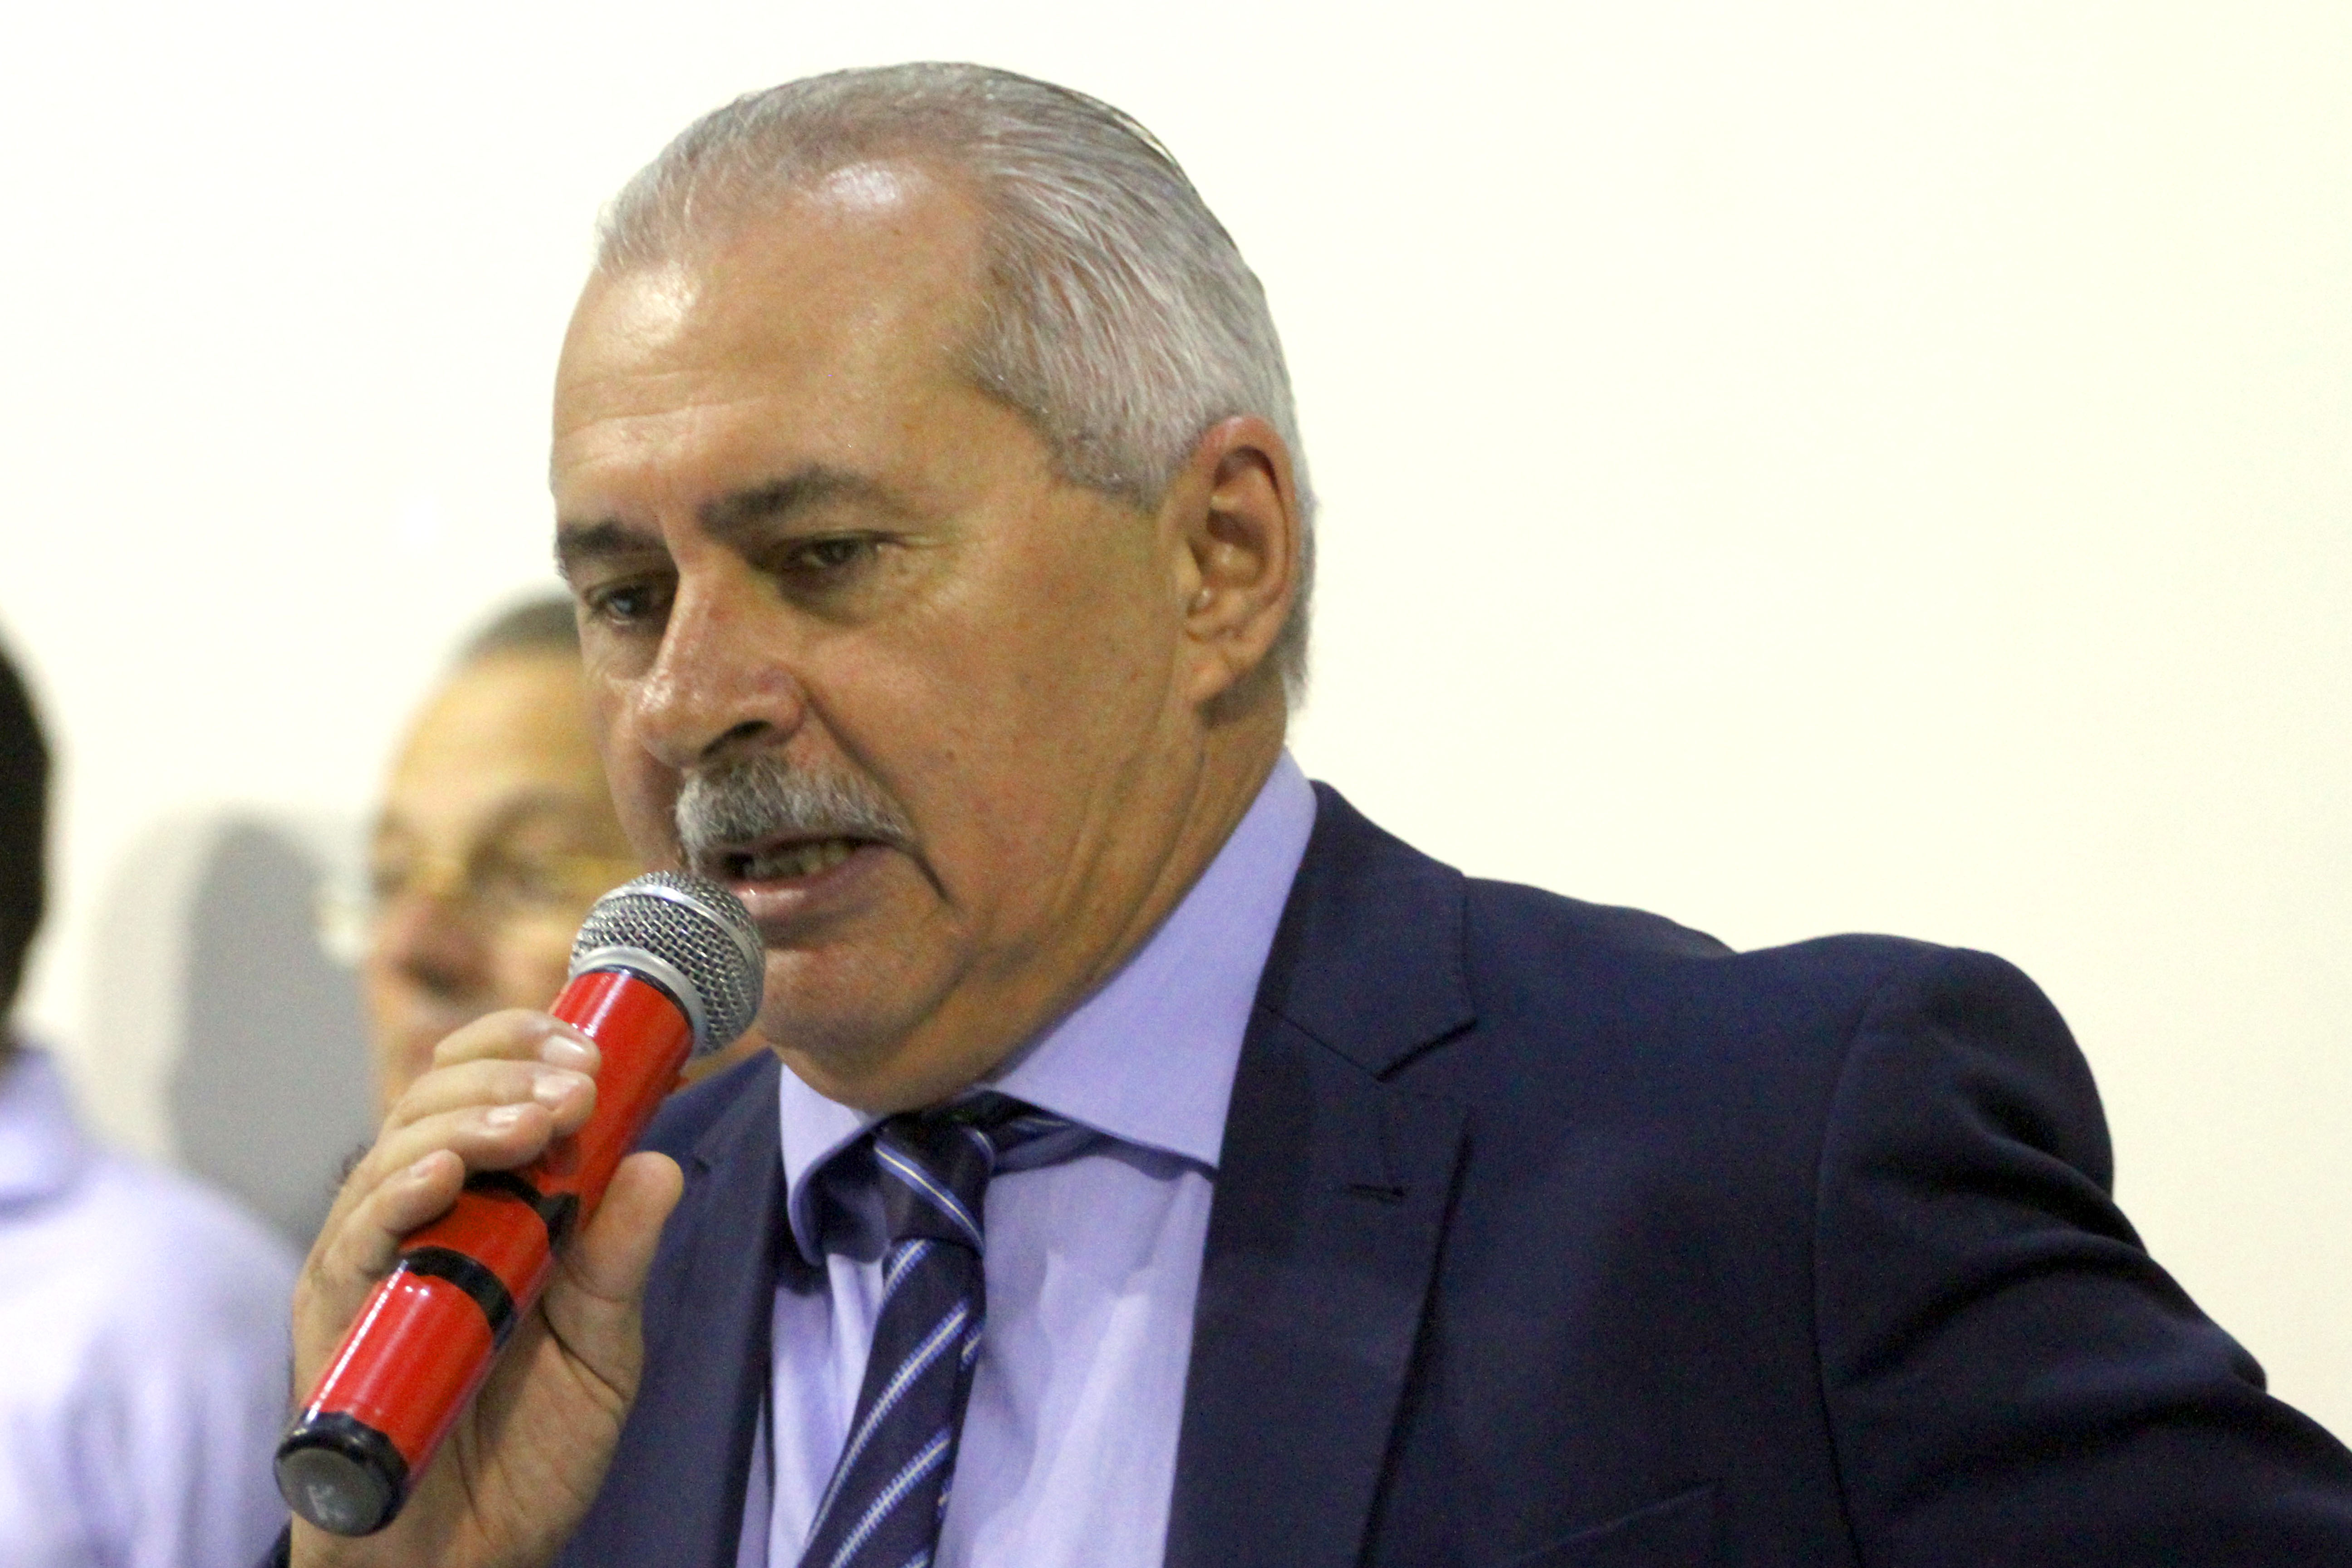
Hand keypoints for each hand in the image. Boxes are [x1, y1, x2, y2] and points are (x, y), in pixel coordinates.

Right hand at [287, 1010, 683, 1567]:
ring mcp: (370, 1266)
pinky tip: (443, 1178)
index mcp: (483, 1209)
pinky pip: (352, 1241)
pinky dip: (397, 1197)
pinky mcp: (333, 1322)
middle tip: (577, 1084)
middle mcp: (418, 1222)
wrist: (473, 1558)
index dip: (525, 1051)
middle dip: (507, 1075)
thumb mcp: (604, 1348)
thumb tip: (660, 1162)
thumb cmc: (530, 1451)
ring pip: (394, 1152)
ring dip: (467, 1121)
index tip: (593, 1050)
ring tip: (535, 1120)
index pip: (481, 1091)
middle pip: (432, 1100)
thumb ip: (622, 1259)